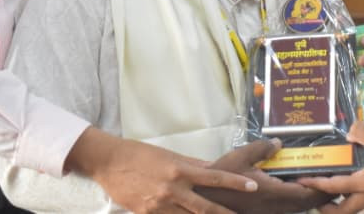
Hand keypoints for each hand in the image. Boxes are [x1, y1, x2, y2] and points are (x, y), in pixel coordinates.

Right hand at [66, 127, 257, 213]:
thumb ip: (193, 165)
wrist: (110, 163)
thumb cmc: (141, 155)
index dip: (235, 182)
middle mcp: (172, 189)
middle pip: (205, 207)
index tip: (253, 186)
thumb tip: (213, 169)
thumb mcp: (170, 155)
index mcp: (180, 170)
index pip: (215, 177)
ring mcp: (160, 205)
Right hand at [199, 140, 332, 213]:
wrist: (205, 198)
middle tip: (334, 184)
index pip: (305, 194)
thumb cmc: (221, 179)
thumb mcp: (240, 156)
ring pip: (295, 210)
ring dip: (309, 200)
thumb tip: (279, 143)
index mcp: (272, 193)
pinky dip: (295, 203)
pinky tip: (294, 192)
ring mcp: (267, 212)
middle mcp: (273, 207)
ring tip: (319, 187)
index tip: (336, 181)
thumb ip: (262, 148)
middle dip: (321, 196)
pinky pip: (284, 210)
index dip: (322, 190)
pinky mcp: (260, 213)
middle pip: (304, 205)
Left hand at [299, 122, 363, 213]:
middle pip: (342, 212)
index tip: (301, 182)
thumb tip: (349, 131)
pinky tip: (356, 180)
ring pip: (355, 207)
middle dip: (326, 209)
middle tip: (314, 201)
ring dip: (341, 204)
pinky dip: (355, 196)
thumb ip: (362, 131)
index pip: (332, 187)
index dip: (315, 184)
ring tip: (331, 193)